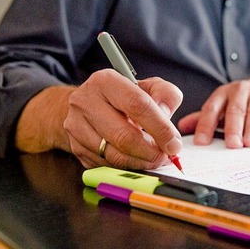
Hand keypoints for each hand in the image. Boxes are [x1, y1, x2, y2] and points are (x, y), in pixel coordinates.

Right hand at [63, 70, 182, 168]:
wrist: (87, 106)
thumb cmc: (123, 97)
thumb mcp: (148, 87)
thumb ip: (165, 95)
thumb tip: (166, 116)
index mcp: (105, 81)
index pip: (137, 105)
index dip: (160, 128)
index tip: (174, 144)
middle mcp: (85, 102)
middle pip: (123, 135)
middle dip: (151, 151)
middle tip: (166, 157)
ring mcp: (76, 126)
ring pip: (114, 155)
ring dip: (140, 162)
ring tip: (154, 159)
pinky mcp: (75, 147)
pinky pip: (105, 165)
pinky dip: (125, 167)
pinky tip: (136, 160)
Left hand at [178, 73, 249, 147]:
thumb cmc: (243, 100)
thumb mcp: (222, 106)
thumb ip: (204, 118)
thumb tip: (182, 127)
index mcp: (222, 94)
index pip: (211, 109)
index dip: (205, 125)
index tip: (201, 142)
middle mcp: (238, 91)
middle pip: (234, 111)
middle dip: (232, 129)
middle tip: (232, 145)